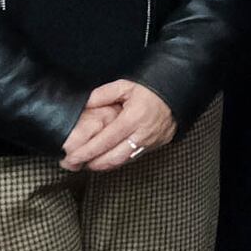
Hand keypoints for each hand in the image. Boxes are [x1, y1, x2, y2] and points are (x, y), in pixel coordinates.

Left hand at [59, 78, 178, 171]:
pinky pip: (133, 157)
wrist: (178, 93)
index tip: (73, 157)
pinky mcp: (155, 146)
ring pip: (123, 161)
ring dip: (104, 165)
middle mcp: (142, 134)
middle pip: (113, 157)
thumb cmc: (151, 89)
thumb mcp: (126, 86)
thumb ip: (103, 95)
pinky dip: (117, 161)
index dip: (88, 151)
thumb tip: (84, 104)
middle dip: (92, 163)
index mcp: (133, 118)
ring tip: (86, 164)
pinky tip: (106, 159)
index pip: (106, 140)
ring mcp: (150, 142)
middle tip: (74, 164)